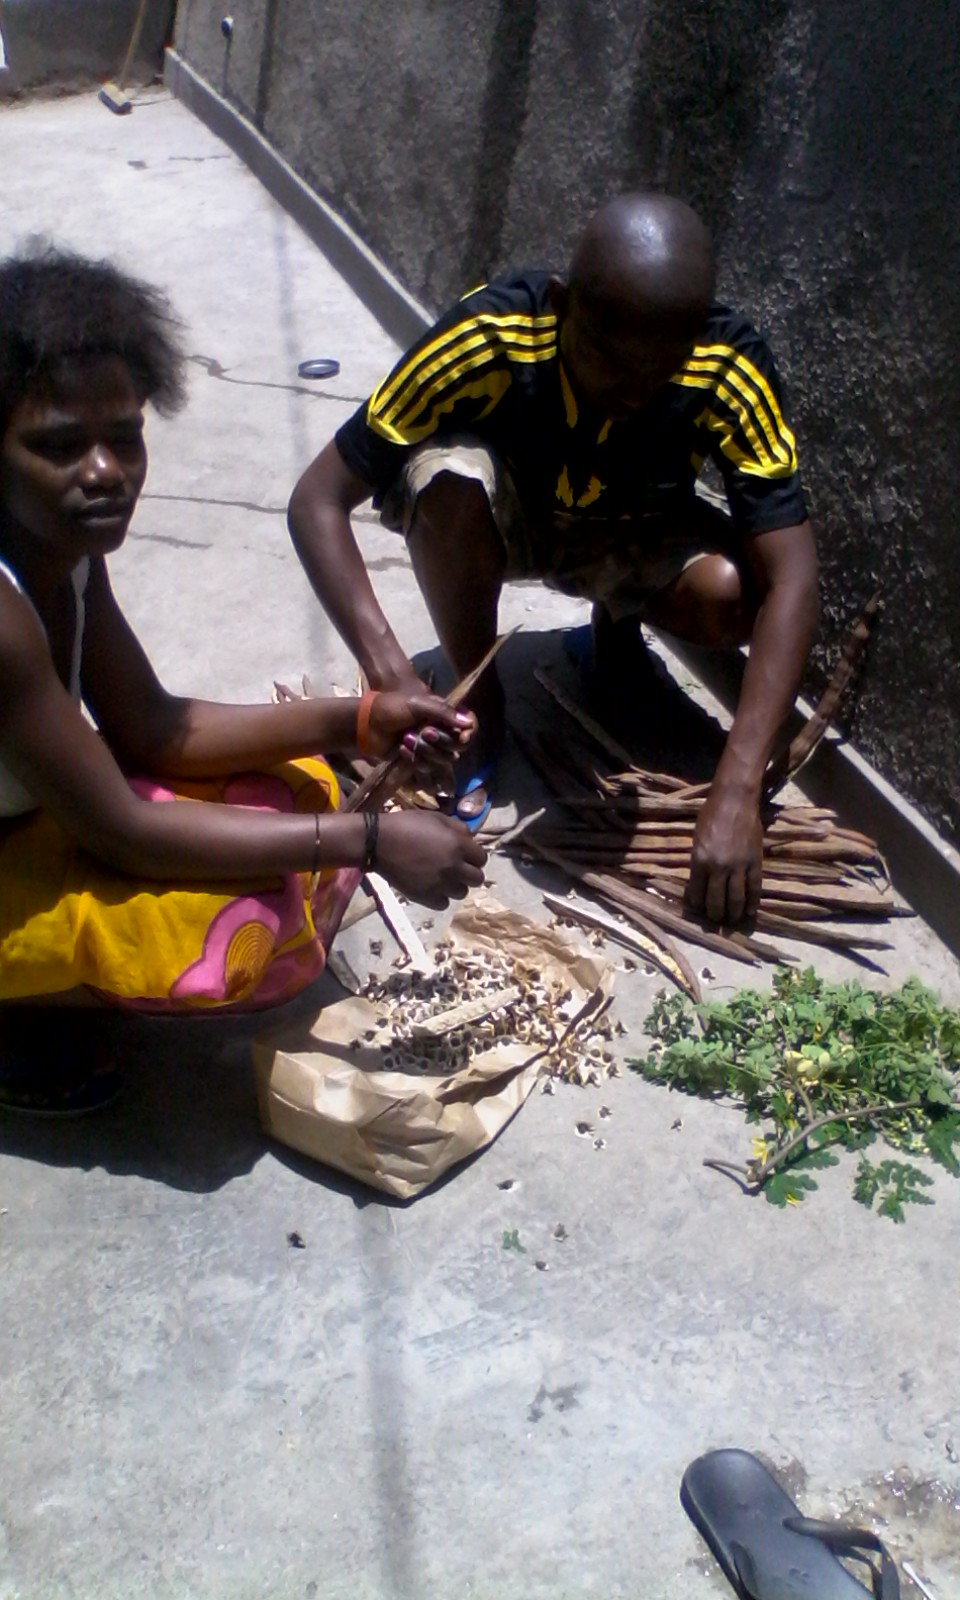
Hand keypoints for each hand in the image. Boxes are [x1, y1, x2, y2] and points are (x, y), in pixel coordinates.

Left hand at [366, 686, 475, 789]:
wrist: (367, 724)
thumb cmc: (392, 708)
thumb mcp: (418, 705)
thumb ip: (444, 712)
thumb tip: (469, 724)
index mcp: (443, 715)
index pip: (469, 726)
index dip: (468, 734)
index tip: (461, 737)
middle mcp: (441, 731)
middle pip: (456, 747)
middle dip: (440, 742)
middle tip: (423, 733)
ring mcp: (430, 747)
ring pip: (442, 760)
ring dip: (425, 751)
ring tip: (406, 739)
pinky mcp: (418, 760)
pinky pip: (426, 767)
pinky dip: (413, 758)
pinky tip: (401, 748)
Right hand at [375, 811, 486, 908]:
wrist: (378, 842)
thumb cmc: (406, 824)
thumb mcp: (436, 817)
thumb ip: (458, 828)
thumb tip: (470, 839)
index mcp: (458, 846)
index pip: (482, 859)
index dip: (474, 856)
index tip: (465, 855)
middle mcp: (454, 867)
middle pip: (477, 879)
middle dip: (469, 872)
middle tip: (456, 868)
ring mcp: (440, 885)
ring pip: (462, 893)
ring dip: (455, 885)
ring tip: (443, 878)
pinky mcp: (426, 897)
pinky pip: (444, 904)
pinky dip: (440, 896)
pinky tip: (432, 887)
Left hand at [685, 785, 763, 925]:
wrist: (735, 800)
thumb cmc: (711, 815)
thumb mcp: (697, 839)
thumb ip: (698, 861)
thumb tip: (699, 881)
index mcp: (700, 860)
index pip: (696, 892)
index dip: (697, 905)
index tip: (698, 912)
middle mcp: (718, 867)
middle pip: (716, 900)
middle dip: (715, 915)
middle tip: (716, 921)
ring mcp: (738, 866)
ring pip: (736, 899)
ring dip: (734, 913)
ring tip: (732, 921)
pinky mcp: (755, 863)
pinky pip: (755, 888)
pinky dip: (753, 902)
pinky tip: (751, 911)